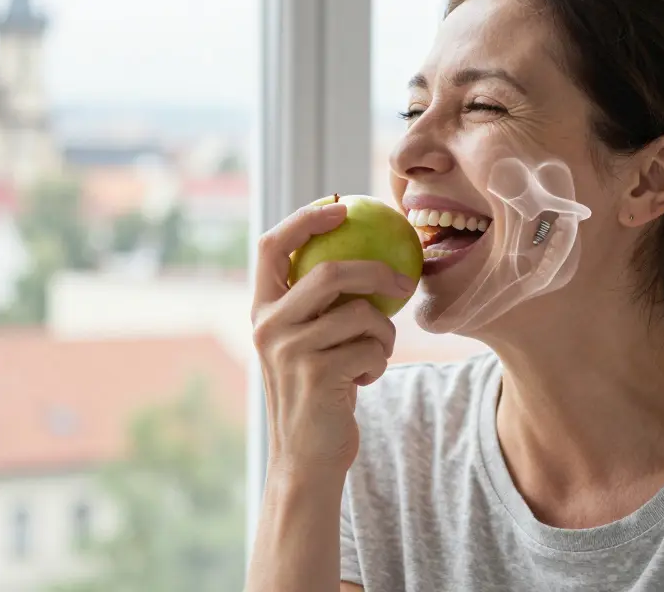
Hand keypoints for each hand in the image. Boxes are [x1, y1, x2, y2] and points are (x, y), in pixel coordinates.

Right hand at [251, 202, 415, 479]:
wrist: (307, 458)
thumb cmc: (317, 391)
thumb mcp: (305, 342)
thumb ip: (316, 304)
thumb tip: (361, 248)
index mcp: (261, 309)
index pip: (271, 245)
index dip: (305, 218)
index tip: (342, 206)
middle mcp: (268, 326)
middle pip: (328, 273)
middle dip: (374, 271)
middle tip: (403, 280)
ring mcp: (290, 350)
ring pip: (359, 314)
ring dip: (383, 334)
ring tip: (377, 354)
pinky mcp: (317, 375)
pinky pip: (370, 348)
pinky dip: (379, 361)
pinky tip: (366, 379)